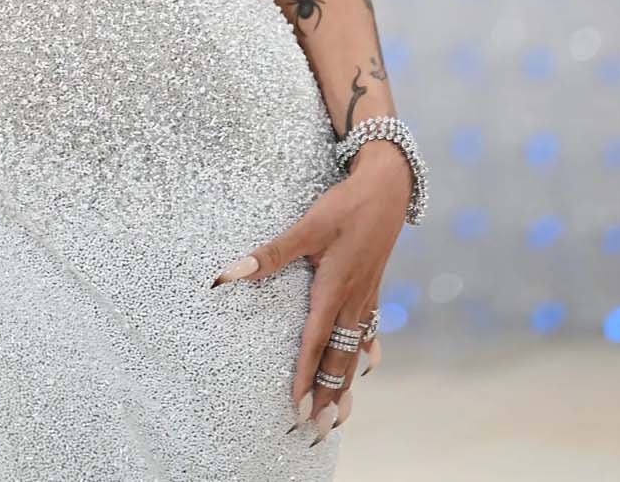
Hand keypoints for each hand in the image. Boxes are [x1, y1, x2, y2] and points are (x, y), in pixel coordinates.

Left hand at [210, 144, 409, 443]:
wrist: (387, 188)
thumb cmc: (345, 206)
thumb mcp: (306, 226)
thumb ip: (270, 253)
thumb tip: (231, 273)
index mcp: (333, 291)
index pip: (314, 344)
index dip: (304, 377)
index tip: (295, 409)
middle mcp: (351, 301)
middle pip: (339, 360)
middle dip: (328, 397)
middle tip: (317, 431)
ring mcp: (365, 296)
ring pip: (355, 351)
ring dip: (346, 384)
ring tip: (339, 416)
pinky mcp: (372, 287)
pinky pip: (369, 330)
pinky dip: (366, 352)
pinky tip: (369, 365)